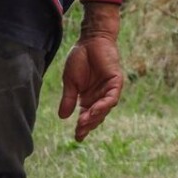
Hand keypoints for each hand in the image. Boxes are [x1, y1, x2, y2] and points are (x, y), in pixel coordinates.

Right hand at [58, 2, 123, 141]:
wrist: (89, 40)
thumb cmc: (79, 58)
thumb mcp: (70, 81)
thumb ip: (68, 98)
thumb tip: (62, 117)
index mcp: (88, 98)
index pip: (87, 116)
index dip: (82, 127)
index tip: (77, 137)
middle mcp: (100, 96)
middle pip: (96, 116)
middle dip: (88, 125)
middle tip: (79, 132)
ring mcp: (109, 90)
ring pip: (104, 109)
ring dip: (95, 117)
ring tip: (83, 123)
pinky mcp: (116, 82)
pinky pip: (112, 98)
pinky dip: (103, 105)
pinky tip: (94, 110)